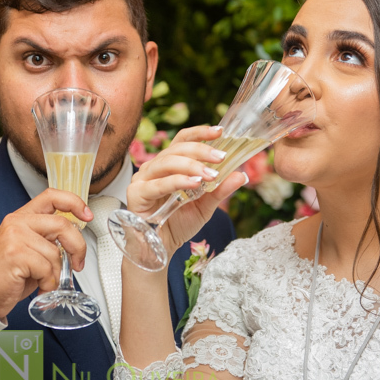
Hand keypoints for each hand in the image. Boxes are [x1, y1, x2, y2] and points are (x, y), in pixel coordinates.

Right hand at [0, 188, 91, 319]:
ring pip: (54, 253)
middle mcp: (17, 222)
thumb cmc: (7, 274)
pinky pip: (46, 268)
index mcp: (22, 217)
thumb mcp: (28, 248)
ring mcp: (15, 237)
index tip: (87, 215)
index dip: (74, 203)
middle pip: (62, 225)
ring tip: (44, 282)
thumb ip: (46, 238)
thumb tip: (73, 242)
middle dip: (77, 247)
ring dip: (55, 274)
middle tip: (78, 263)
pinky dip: (47, 283)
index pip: (51, 196)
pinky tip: (38, 286)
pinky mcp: (15, 254)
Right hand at [126, 125, 246, 253]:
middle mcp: (154, 167)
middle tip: (221, 157)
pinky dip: (177, 181)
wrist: (160, 248)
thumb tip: (242, 174)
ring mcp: (143, 179)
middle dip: (201, 150)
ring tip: (210, 174)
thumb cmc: (178, 224)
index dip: (200, 133)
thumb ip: (220, 190)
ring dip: (191, 165)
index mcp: (170, 164)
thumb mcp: (205, 206)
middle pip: (176, 149)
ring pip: (167, 162)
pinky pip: (157, 184)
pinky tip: (193, 184)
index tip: (220, 131)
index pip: (183, 140)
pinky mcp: (136, 194)